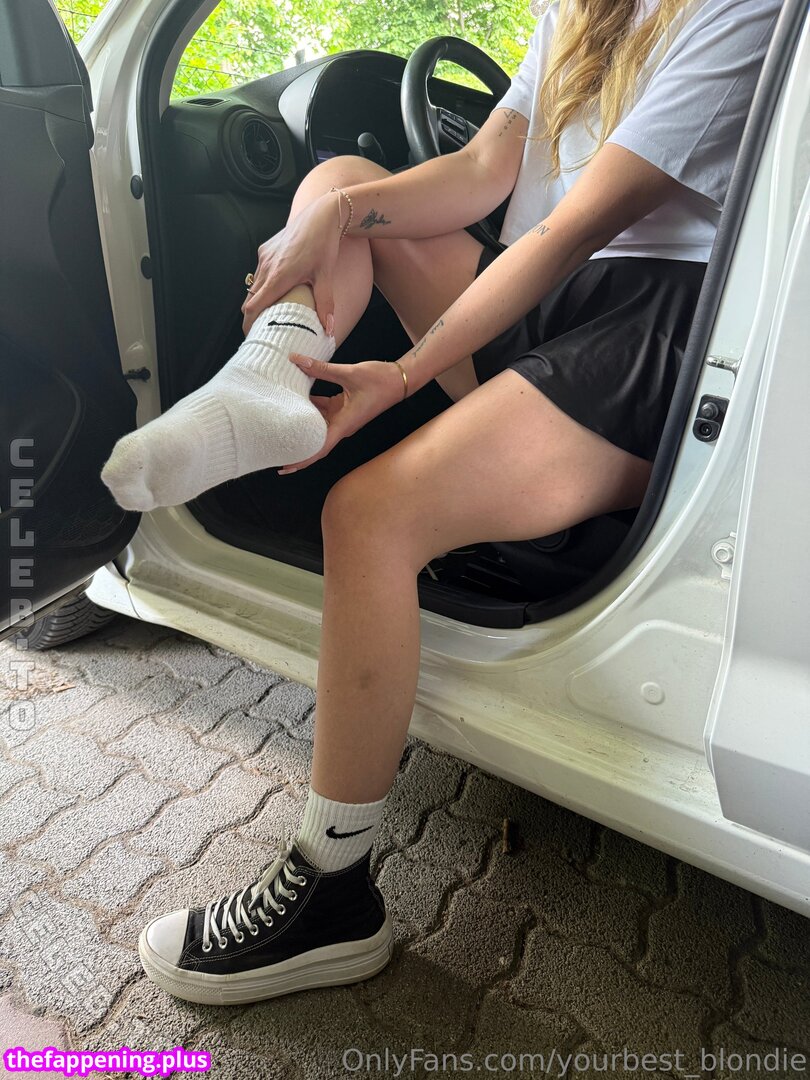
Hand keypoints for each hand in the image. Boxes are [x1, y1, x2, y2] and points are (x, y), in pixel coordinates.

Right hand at [242, 194, 339, 334]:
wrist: (321, 215)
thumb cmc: (324, 244)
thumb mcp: (326, 276)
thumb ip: (325, 303)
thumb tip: (329, 329)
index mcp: (278, 276)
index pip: (254, 307)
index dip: (249, 324)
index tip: (252, 336)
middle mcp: (267, 266)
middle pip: (250, 299)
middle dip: (253, 316)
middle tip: (262, 331)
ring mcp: (264, 256)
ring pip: (254, 286)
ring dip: (259, 300)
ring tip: (270, 313)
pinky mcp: (265, 249)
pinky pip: (259, 272)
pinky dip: (263, 285)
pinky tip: (276, 290)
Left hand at [278, 356, 406, 473]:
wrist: (399, 379)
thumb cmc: (380, 380)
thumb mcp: (349, 373)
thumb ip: (321, 368)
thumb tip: (297, 360)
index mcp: (344, 424)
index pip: (320, 448)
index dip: (302, 459)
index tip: (286, 467)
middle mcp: (342, 425)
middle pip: (315, 443)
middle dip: (297, 449)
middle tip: (274, 451)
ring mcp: (342, 418)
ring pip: (317, 426)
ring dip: (301, 426)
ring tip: (279, 426)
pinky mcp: (343, 408)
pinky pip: (322, 412)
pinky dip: (309, 407)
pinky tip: (294, 399)